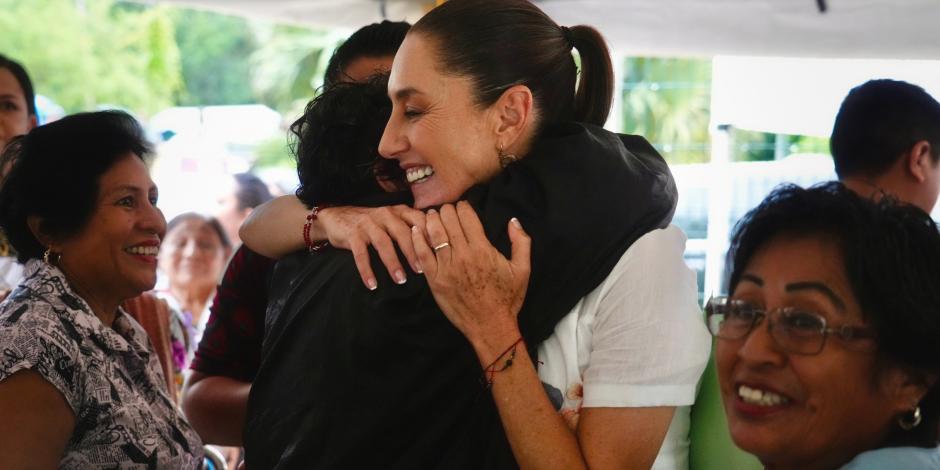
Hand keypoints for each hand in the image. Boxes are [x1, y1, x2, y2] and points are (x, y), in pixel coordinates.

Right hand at [319, 205, 425, 289]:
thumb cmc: (370, 223)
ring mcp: (368, 223)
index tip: (438, 252)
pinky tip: (372, 285)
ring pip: (383, 243)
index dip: (429, 235)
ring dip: (393, 263)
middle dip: (413, 252)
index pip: (418, 220)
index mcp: (398, 211)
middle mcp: (385, 214)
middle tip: (422, 270)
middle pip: (402, 232)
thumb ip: (410, 227)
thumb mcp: (391, 220)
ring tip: (400, 279)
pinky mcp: (352, 234)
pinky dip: (366, 270)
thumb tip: (435, 244)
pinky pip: (361, 254)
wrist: (337, 217)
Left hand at [411, 201, 530, 362]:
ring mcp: (446, 268)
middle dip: (447, 210)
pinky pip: (422, 254)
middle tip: (447, 210)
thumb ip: (521, 242)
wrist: (490, 326)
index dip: (463, 206)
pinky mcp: (434, 280)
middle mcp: (463, 255)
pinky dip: (417, 239)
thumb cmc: (507, 298)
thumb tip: (513, 220)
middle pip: (448, 220)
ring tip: (432, 215)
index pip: (467, 216)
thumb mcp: (523, 269)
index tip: (462, 207)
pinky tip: (416, 230)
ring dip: (431, 219)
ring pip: (434, 233)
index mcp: (483, 249)